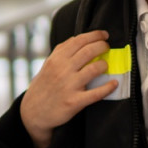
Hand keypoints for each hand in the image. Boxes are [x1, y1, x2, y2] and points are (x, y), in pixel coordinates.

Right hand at [20, 30, 117, 147]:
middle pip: (89, 51)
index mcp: (56, 59)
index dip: (95, 35)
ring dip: (104, 65)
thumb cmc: (44, 86)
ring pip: (94, 69)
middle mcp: (62, 70)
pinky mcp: (74, 102)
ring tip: (106, 65)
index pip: (79, 40)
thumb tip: (79, 38)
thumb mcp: (48, 65)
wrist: (33, 112)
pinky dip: (108, 87)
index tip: (104, 35)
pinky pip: (96, 93)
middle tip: (107, 48)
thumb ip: (62, 52)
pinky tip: (114, 84)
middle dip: (103, 46)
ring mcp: (69, 86)